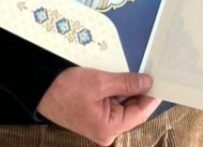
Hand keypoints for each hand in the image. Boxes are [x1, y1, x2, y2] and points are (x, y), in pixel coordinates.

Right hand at [36, 67, 160, 144]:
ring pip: (124, 105)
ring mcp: (101, 124)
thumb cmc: (66, 88)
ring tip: (132, 72)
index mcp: (109, 129)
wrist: (40, 88)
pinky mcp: (95, 116)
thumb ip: (127, 83)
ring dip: (127, 89)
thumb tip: (148, 83)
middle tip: (149, 71)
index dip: (152, 96)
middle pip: (133, 109)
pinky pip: (113, 103)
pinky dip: (117, 90)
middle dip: (139, 91)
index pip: (140, 112)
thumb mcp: (100, 82)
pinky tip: (119, 77)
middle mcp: (107, 131)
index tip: (162, 81)